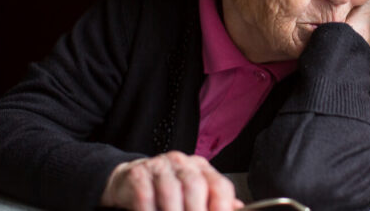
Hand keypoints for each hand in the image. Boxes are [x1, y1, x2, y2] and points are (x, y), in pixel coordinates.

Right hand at [101, 151, 243, 210]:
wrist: (130, 180)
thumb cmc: (167, 189)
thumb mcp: (194, 193)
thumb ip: (214, 201)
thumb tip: (238, 208)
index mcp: (201, 168)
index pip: (220, 184)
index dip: (223, 206)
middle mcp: (182, 163)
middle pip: (196, 186)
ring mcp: (159, 166)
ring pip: (171, 191)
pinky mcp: (138, 175)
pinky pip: (146, 197)